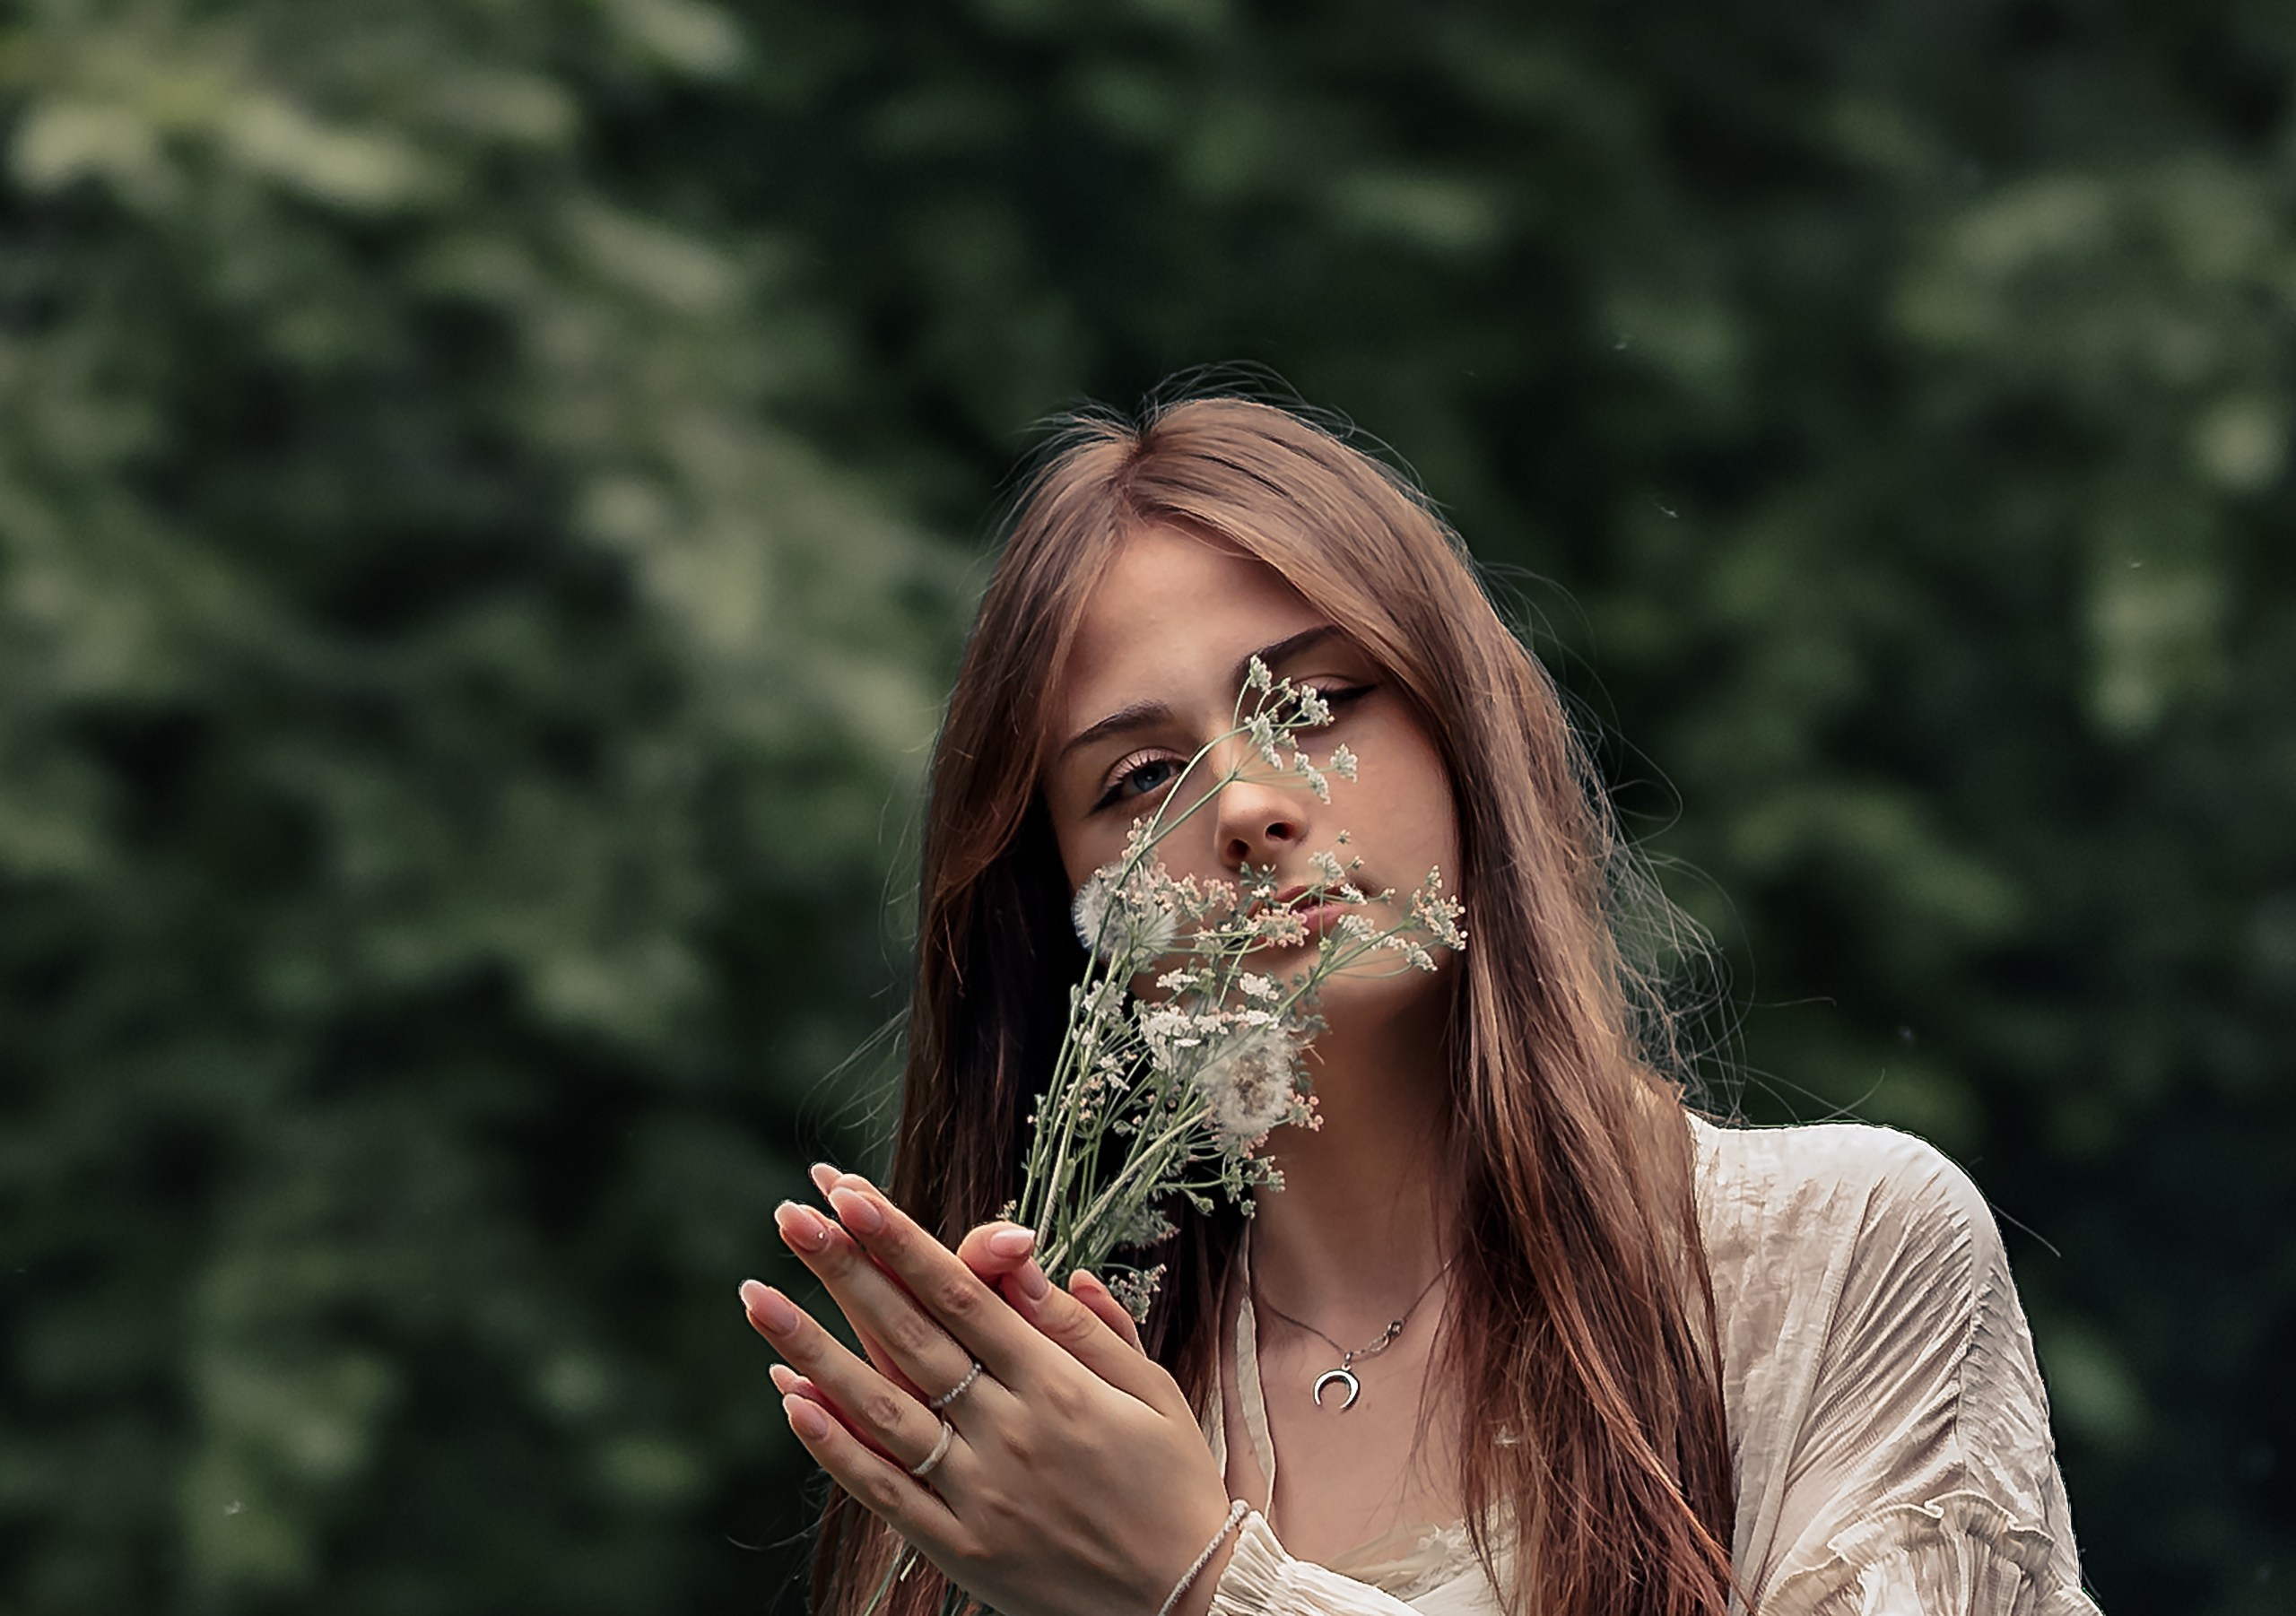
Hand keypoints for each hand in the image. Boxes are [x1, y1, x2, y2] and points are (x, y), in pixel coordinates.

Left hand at [742, 1173, 1235, 1615]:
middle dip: (845, 1269)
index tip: (853, 1195)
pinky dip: (834, 1447)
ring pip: (880, 1410)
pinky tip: (792, 1396)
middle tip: (790, 1217)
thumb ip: (1085, 1327)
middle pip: (909, 1336)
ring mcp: (979, 1496)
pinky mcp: (961, 1551)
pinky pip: (884, 1492)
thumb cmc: (1174, 1485)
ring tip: (757, 1298)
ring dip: (812, 1349)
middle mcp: (1011, 1434)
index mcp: (1059, 1386)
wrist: (1189, 1605)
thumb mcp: (1150, 1391)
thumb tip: (1029, 1260)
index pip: (963, 1295)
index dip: (902, 1241)